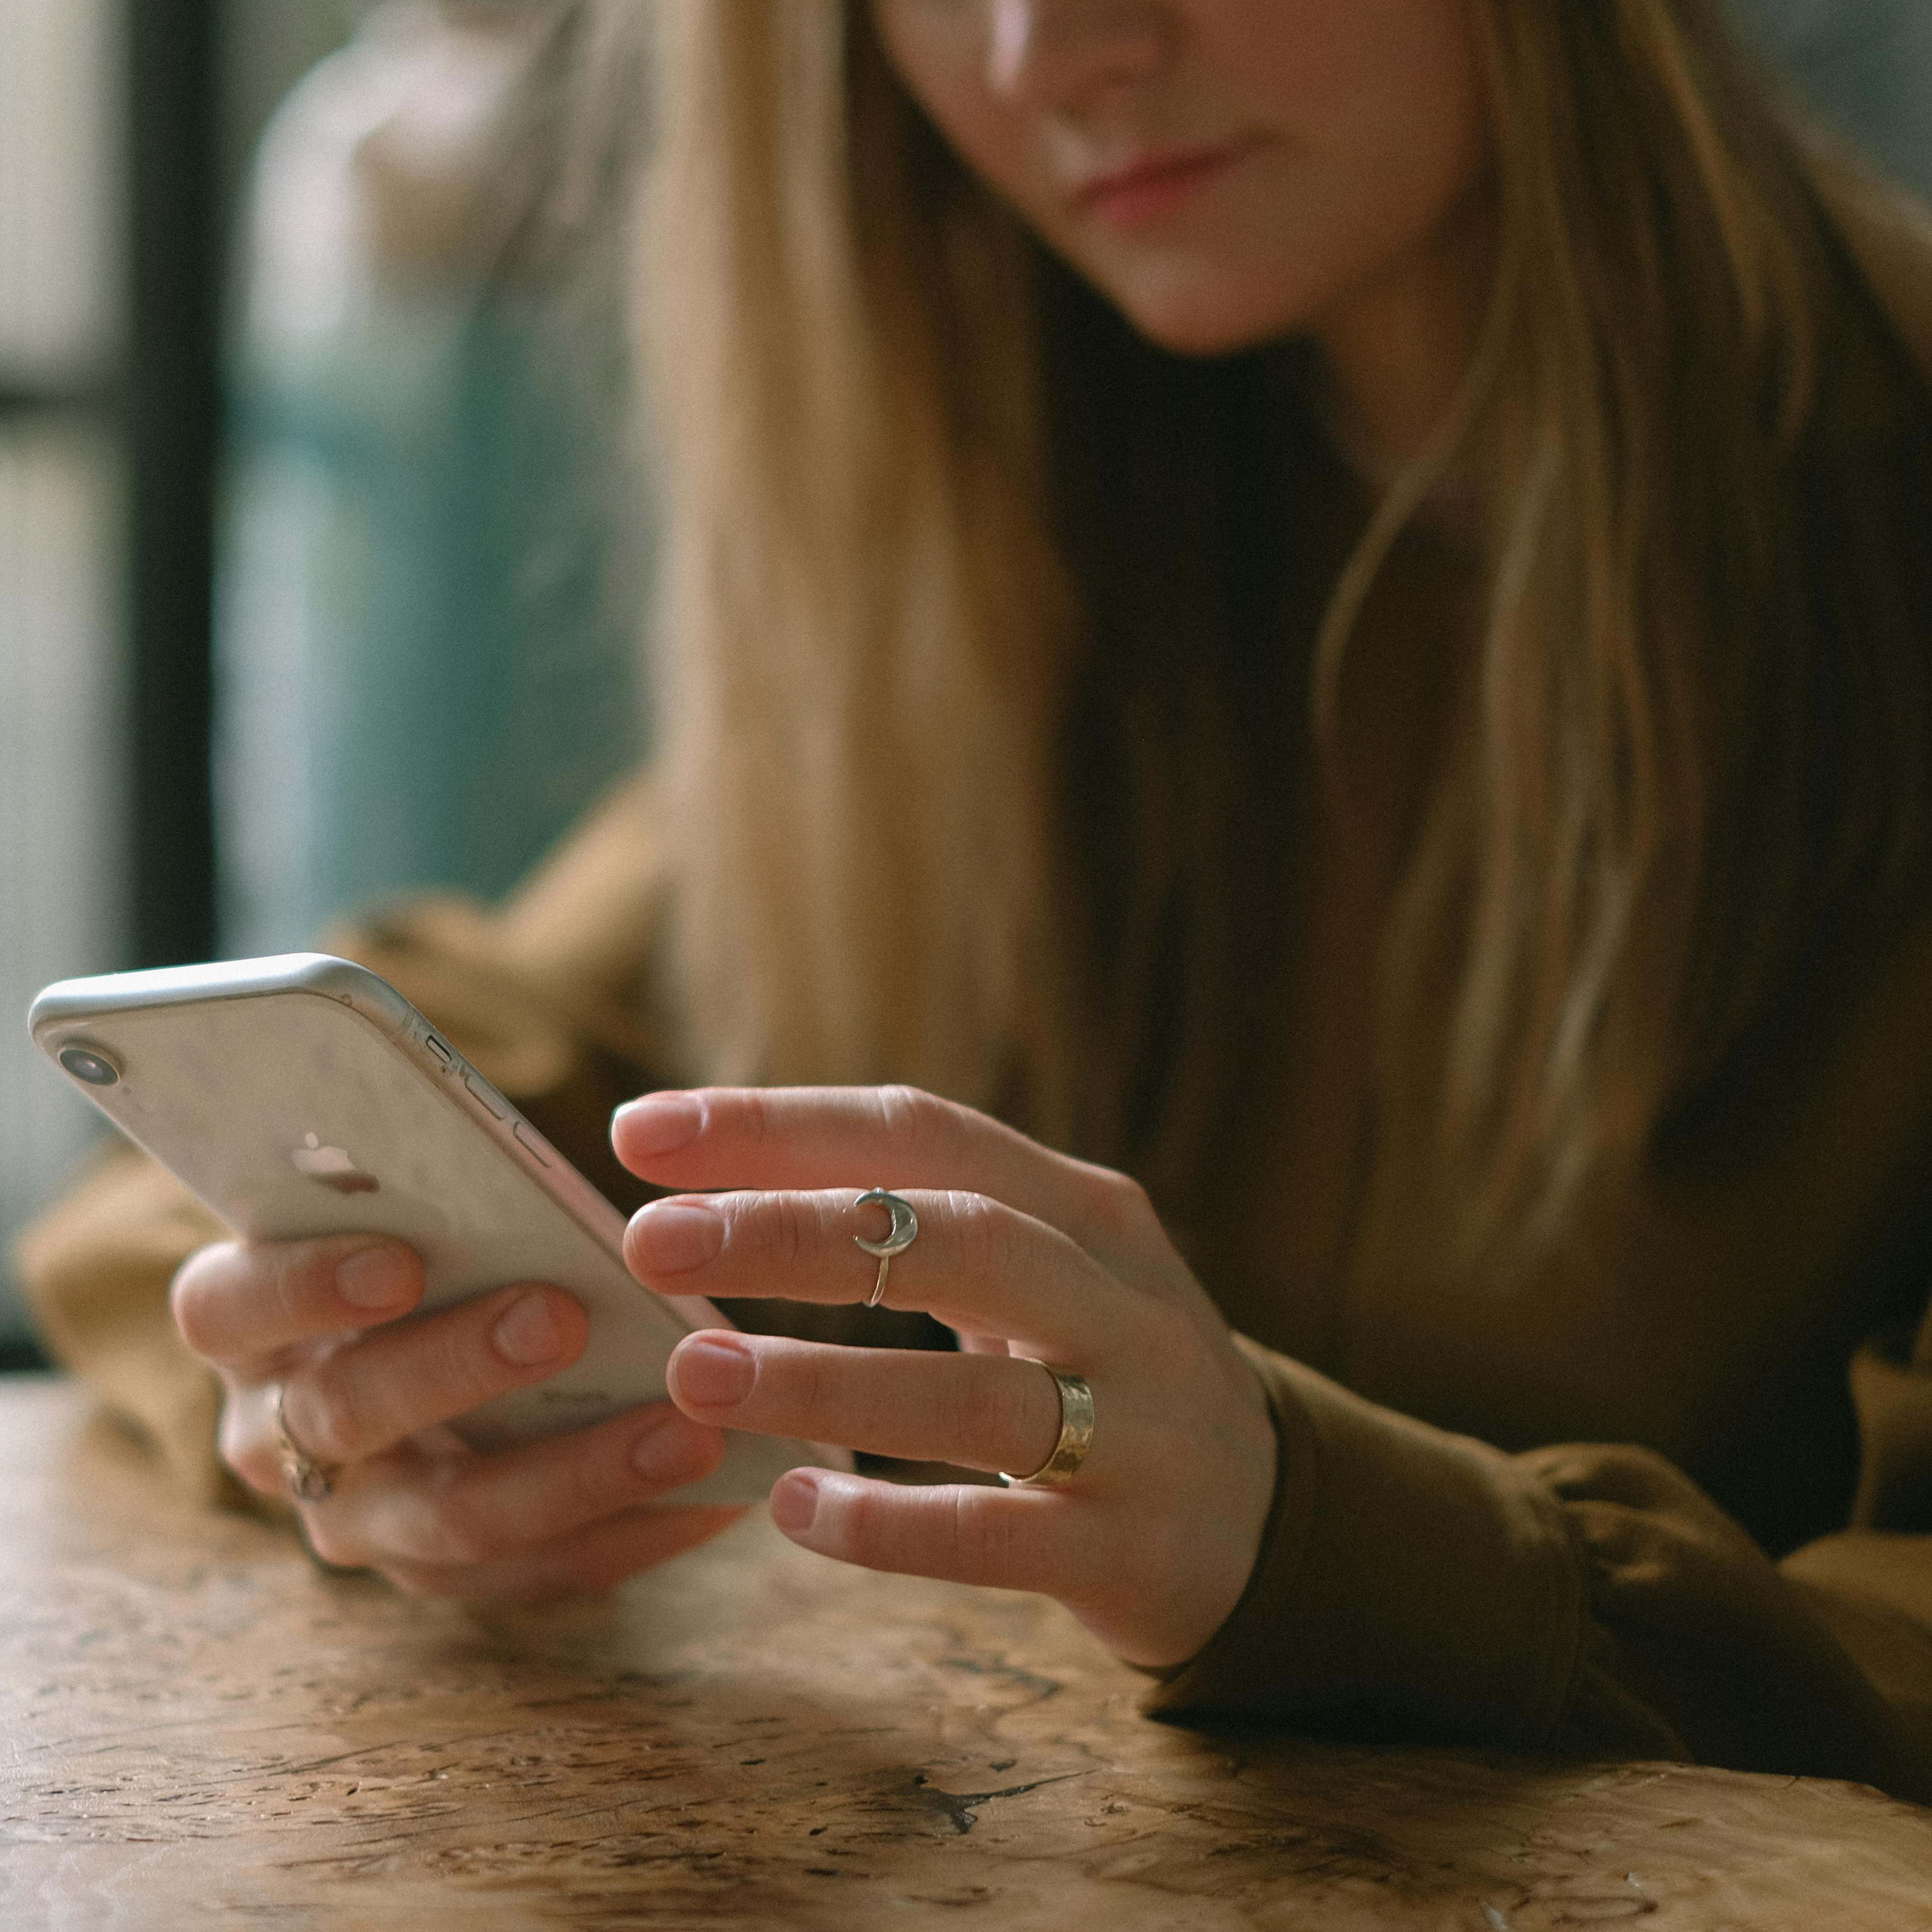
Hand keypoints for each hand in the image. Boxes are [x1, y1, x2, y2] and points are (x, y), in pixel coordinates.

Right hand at [170, 1237, 742, 1598]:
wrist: (440, 1344)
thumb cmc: (435, 1240)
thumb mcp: (415, 1207)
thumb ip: (443, 1192)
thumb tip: (552, 1160)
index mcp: (247, 1323)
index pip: (228, 1307)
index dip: (305, 1285)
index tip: (402, 1259)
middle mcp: (278, 1434)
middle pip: (345, 1414)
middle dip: (458, 1366)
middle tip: (561, 1316)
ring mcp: (358, 1519)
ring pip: (450, 1519)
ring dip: (575, 1472)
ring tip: (686, 1429)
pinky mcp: (447, 1573)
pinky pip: (537, 1572)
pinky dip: (632, 1530)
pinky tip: (717, 1495)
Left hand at [615, 1085, 1276, 1668]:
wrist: (1264, 1511)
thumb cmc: (1098, 1367)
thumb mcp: (1040, 1268)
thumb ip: (915, 1225)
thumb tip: (710, 1195)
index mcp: (1084, 1207)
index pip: (924, 1132)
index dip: (782, 1122)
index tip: (641, 1130)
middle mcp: (1120, 1298)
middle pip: (959, 1236)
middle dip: (797, 1229)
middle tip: (651, 1237)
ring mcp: (1136, 1425)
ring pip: (975, 1396)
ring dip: (826, 1380)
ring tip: (694, 1374)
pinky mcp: (1129, 1546)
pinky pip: (998, 1534)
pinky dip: (890, 1524)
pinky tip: (793, 1509)